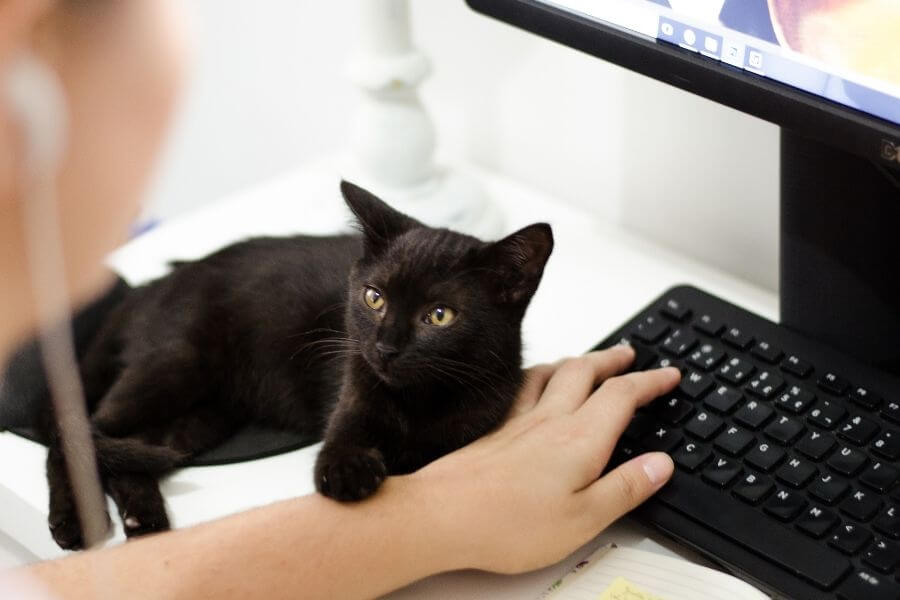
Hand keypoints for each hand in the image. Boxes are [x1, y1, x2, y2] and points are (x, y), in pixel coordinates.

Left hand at [409, 345, 679, 573]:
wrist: (442, 515)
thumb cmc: (506, 523)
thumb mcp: (583, 519)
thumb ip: (625, 488)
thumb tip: (660, 465)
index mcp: (580, 440)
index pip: (623, 396)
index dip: (651, 381)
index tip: (669, 375)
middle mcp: (550, 421)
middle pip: (586, 372)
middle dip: (614, 359)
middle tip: (631, 354)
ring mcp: (518, 421)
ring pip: (553, 373)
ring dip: (578, 361)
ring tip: (589, 360)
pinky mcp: (494, 429)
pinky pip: (523, 386)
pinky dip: (539, 374)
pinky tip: (533, 382)